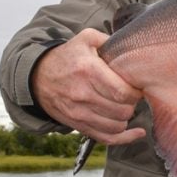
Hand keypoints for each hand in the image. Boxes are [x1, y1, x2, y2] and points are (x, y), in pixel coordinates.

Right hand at [31, 28, 145, 143]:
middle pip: (122, 110)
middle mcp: (83, 94)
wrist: (37, 77)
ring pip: (116, 126)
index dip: (136, 92)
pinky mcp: (77, 125)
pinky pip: (105, 138)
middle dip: (133, 103)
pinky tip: (136, 132)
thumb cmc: (67, 57)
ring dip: (126, 117)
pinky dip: (124, 138)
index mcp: (89, 71)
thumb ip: (109, 40)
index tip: (138, 87)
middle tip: (132, 95)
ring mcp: (79, 113)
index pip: (122, 92)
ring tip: (125, 105)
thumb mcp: (86, 39)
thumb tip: (132, 46)